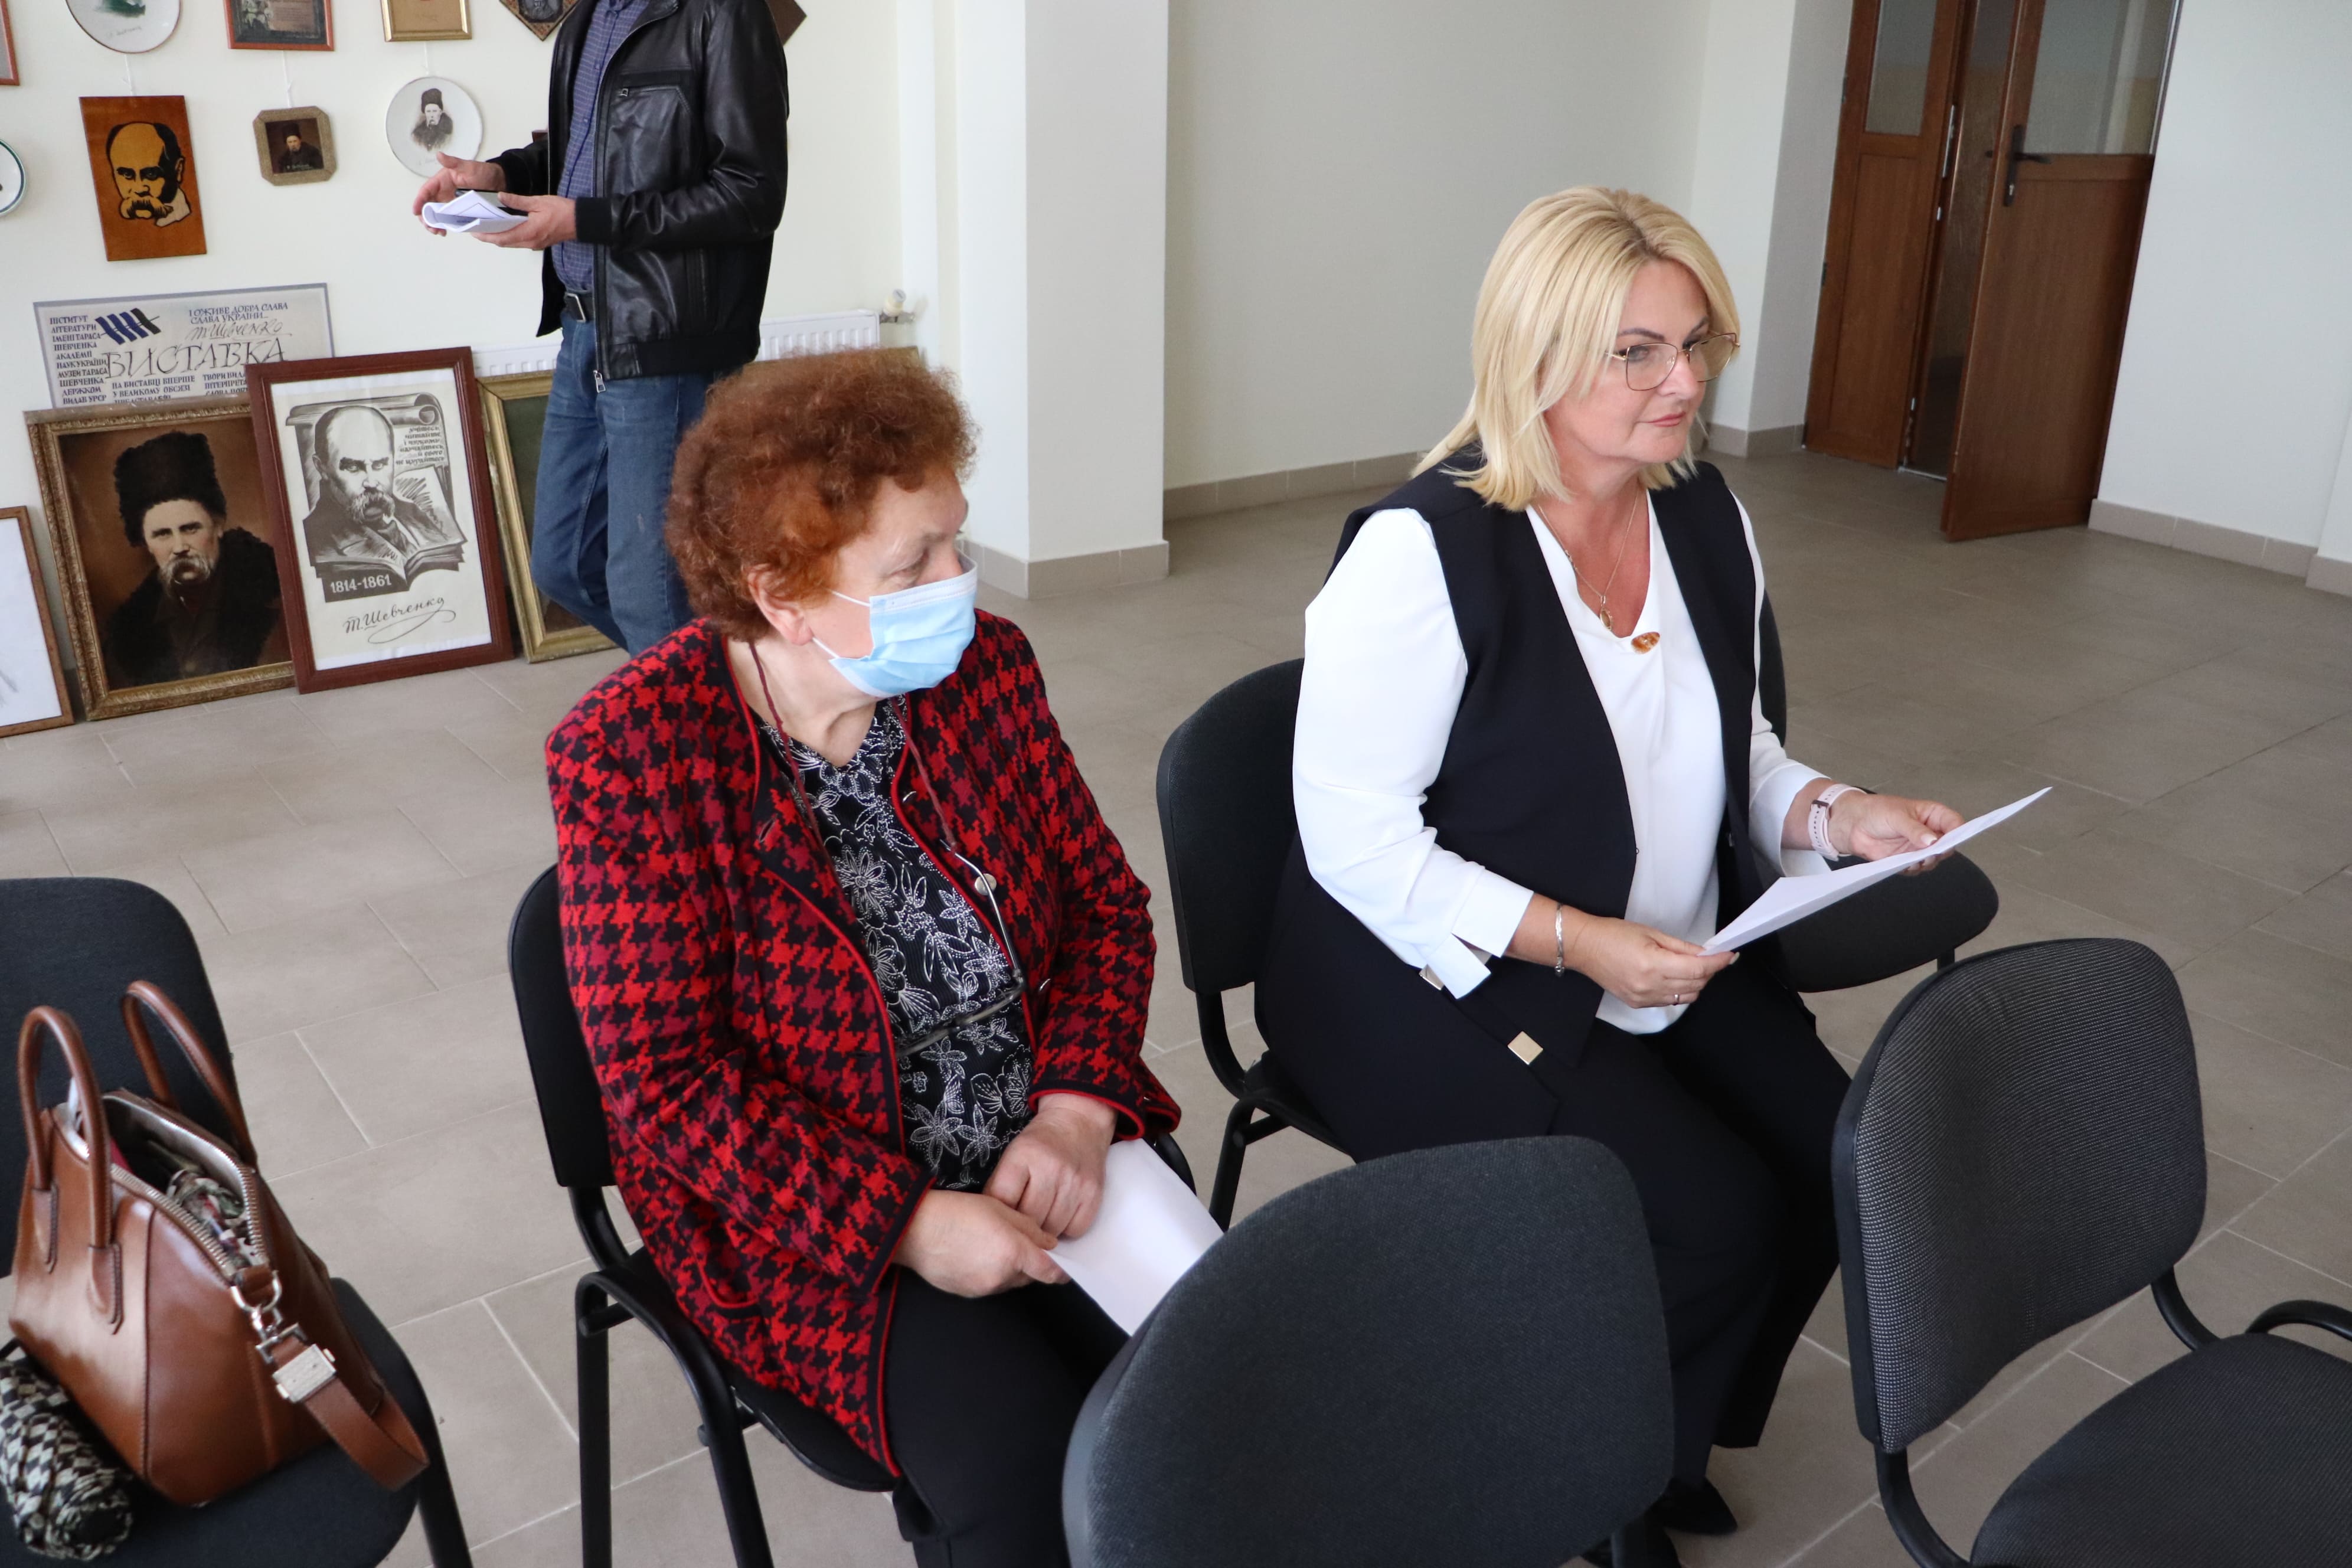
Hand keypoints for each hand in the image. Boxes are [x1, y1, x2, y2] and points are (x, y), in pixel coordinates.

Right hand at [413, 152, 505, 233]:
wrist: (499, 181)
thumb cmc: (483, 172)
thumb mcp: (468, 166)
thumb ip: (453, 162)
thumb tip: (439, 155)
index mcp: (442, 180)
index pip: (426, 191)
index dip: (419, 201)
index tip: (416, 212)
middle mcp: (443, 191)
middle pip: (428, 205)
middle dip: (426, 217)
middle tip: (431, 227)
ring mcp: (450, 201)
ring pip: (436, 213)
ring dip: (434, 223)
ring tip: (438, 232)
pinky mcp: (458, 209)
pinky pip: (447, 217)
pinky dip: (444, 224)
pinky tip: (445, 231)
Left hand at [476, 194, 577, 250]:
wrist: (581, 221)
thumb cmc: (562, 210)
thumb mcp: (538, 201)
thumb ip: (517, 201)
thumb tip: (500, 197)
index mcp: (528, 232)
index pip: (502, 237)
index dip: (486, 235)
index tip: (474, 231)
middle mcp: (530, 241)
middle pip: (504, 243)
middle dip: (489, 237)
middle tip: (476, 230)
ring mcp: (534, 244)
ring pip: (511, 243)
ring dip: (498, 238)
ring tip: (486, 229)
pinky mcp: (538, 242)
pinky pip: (519, 242)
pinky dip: (508, 237)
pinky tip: (504, 229)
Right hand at [894, 1191, 1065, 1297]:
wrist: (914, 1230)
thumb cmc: (955, 1212)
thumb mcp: (999, 1208)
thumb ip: (1028, 1228)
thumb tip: (1048, 1243)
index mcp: (1014, 1254)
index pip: (1049, 1271)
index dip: (1060, 1271)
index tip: (1065, 1268)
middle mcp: (1001, 1277)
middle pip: (1028, 1277)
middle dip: (1030, 1264)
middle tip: (1018, 1243)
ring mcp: (983, 1288)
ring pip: (1008, 1281)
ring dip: (1009, 1269)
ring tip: (990, 1244)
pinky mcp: (967, 1294)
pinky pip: (988, 1285)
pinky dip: (989, 1273)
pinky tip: (975, 1254)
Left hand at [985, 1094, 1115, 1238]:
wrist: (1078, 1122)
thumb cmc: (1041, 1143)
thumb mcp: (1013, 1154)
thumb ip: (1001, 1186)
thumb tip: (994, 1223)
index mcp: (1024, 1154)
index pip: (1002, 1199)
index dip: (1000, 1212)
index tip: (1001, 1213)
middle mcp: (1051, 1168)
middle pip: (1029, 1218)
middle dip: (1023, 1223)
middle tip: (1024, 1215)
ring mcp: (1075, 1182)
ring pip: (1052, 1229)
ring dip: (1045, 1228)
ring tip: (1043, 1212)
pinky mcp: (1093, 1194)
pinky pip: (1075, 1230)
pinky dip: (1066, 1227)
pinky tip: (1062, 1211)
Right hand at [1564, 912, 1736, 1009]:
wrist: (1584, 948)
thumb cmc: (1613, 935)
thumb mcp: (1651, 933)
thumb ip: (1681, 947)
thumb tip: (1706, 953)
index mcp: (1653, 964)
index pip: (1698, 969)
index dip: (1717, 963)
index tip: (1729, 956)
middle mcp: (1650, 985)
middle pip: (1696, 984)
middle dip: (1709, 971)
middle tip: (1710, 957)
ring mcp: (1644, 997)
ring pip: (1686, 996)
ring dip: (1696, 982)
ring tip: (1691, 967)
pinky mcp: (1638, 1003)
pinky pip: (1670, 1001)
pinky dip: (1679, 989)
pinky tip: (1673, 976)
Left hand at [1832, 791, 1963, 864]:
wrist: (1853, 824)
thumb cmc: (1876, 811)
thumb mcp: (1897, 816)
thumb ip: (1915, 830)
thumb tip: (1932, 841)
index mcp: (1932, 814)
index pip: (1954, 823)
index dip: (1958, 832)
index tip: (1950, 841)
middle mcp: (1929, 832)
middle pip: (1948, 845)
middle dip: (1941, 852)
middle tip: (1931, 853)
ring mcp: (1918, 847)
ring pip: (1933, 860)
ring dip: (1926, 862)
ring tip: (1915, 859)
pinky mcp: (1907, 859)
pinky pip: (1916, 868)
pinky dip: (1912, 869)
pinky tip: (1904, 864)